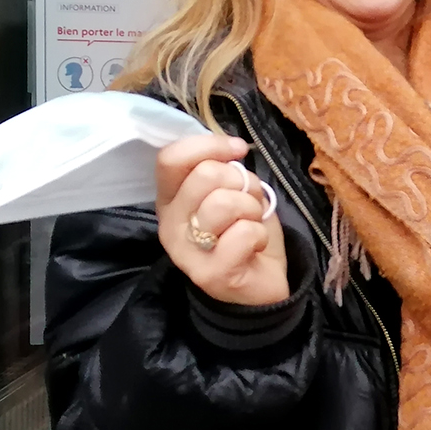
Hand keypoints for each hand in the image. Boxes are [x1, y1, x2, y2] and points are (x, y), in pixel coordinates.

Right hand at [156, 135, 288, 305]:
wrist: (260, 283)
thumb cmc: (244, 231)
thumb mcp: (232, 191)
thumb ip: (223, 169)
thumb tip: (233, 147)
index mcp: (170, 199)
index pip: (170, 158)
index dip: (209, 145)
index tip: (237, 151)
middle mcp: (169, 225)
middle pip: (205, 175)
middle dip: (241, 182)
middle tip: (247, 203)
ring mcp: (186, 253)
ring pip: (224, 202)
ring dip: (251, 208)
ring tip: (251, 224)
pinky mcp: (211, 275)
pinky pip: (243, 233)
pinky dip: (259, 234)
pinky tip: (254, 247)